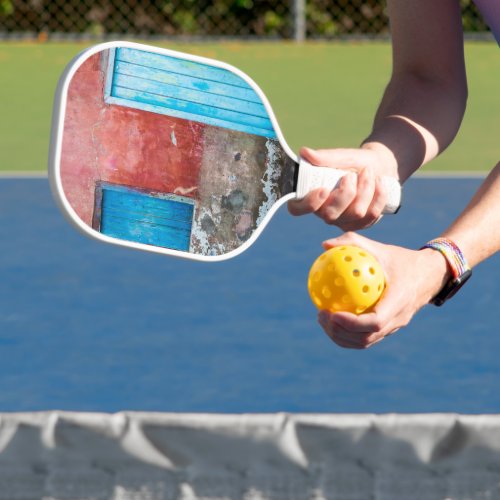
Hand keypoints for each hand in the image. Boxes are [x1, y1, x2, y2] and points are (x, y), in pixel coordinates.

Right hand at [288, 145, 397, 230]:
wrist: (379, 166)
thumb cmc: (354, 162)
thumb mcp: (341, 156)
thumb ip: (324, 157)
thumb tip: (304, 152)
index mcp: (311, 196)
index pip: (297, 209)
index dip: (308, 204)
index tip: (323, 189)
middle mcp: (324, 212)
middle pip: (330, 215)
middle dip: (346, 193)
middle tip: (351, 175)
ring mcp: (342, 221)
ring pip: (355, 213)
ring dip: (365, 189)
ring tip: (368, 172)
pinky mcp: (361, 224)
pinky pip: (371, 215)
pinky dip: (378, 195)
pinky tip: (379, 182)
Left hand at [316, 232, 450, 348]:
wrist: (429, 275)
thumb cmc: (401, 259)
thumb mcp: (380, 248)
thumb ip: (353, 243)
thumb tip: (324, 245)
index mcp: (399, 301)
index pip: (375, 322)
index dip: (352, 323)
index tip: (332, 313)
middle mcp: (398, 319)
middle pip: (366, 338)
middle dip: (340, 332)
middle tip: (321, 314)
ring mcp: (394, 327)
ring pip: (365, 342)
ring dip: (341, 336)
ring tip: (322, 319)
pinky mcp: (389, 329)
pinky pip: (366, 337)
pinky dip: (347, 333)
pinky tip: (331, 318)